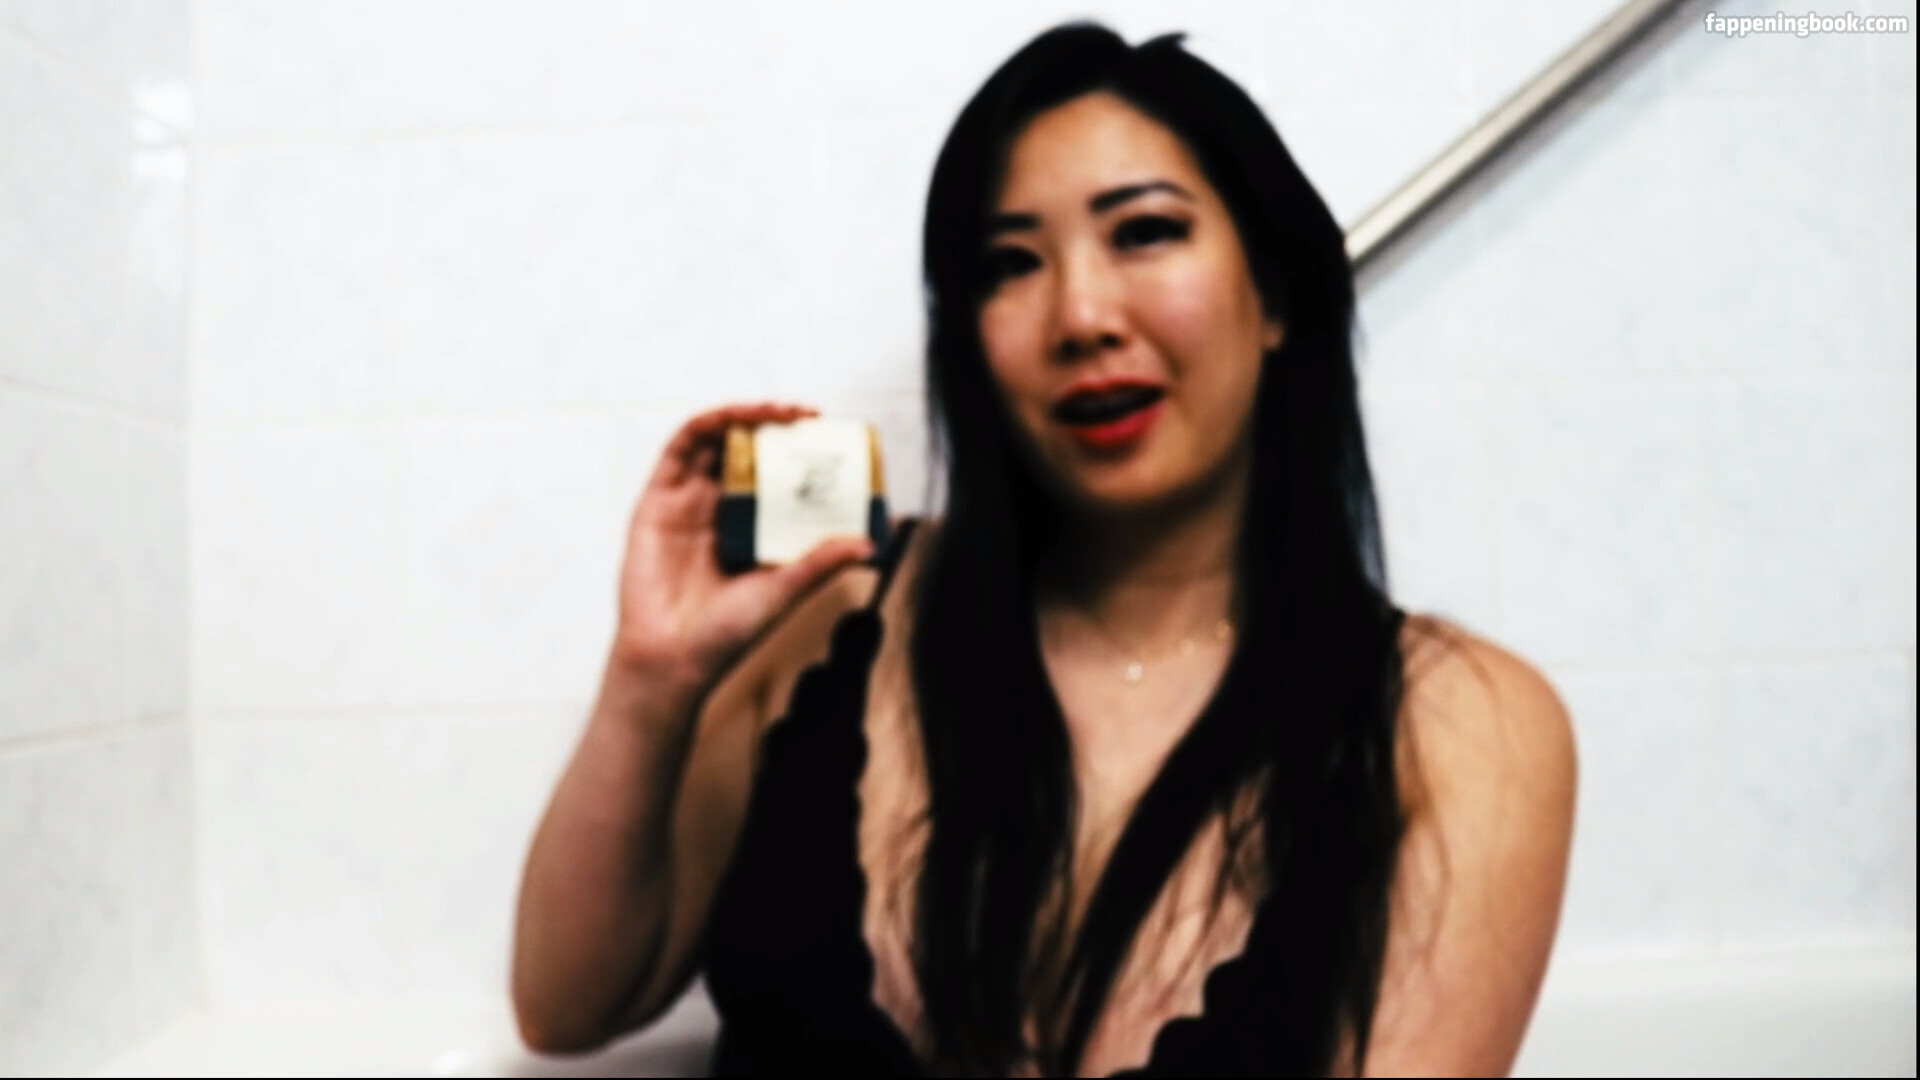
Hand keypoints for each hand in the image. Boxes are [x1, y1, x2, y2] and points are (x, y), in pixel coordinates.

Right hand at [609, 401, 876, 692]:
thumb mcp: (785, 590)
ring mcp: (684, 503)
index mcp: (747, 527)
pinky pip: (678, 450)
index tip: (828, 437)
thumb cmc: (727, 633)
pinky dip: (705, 424)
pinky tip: (732, 418)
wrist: (674, 661)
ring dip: (743, 416)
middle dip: (775, 425)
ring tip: (777, 411)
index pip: (774, 475)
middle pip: (745, 450)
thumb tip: (871, 540)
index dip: (798, 451)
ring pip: (713, 442)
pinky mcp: (655, 503)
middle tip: (808, 416)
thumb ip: (821, 562)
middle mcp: (716, 509)